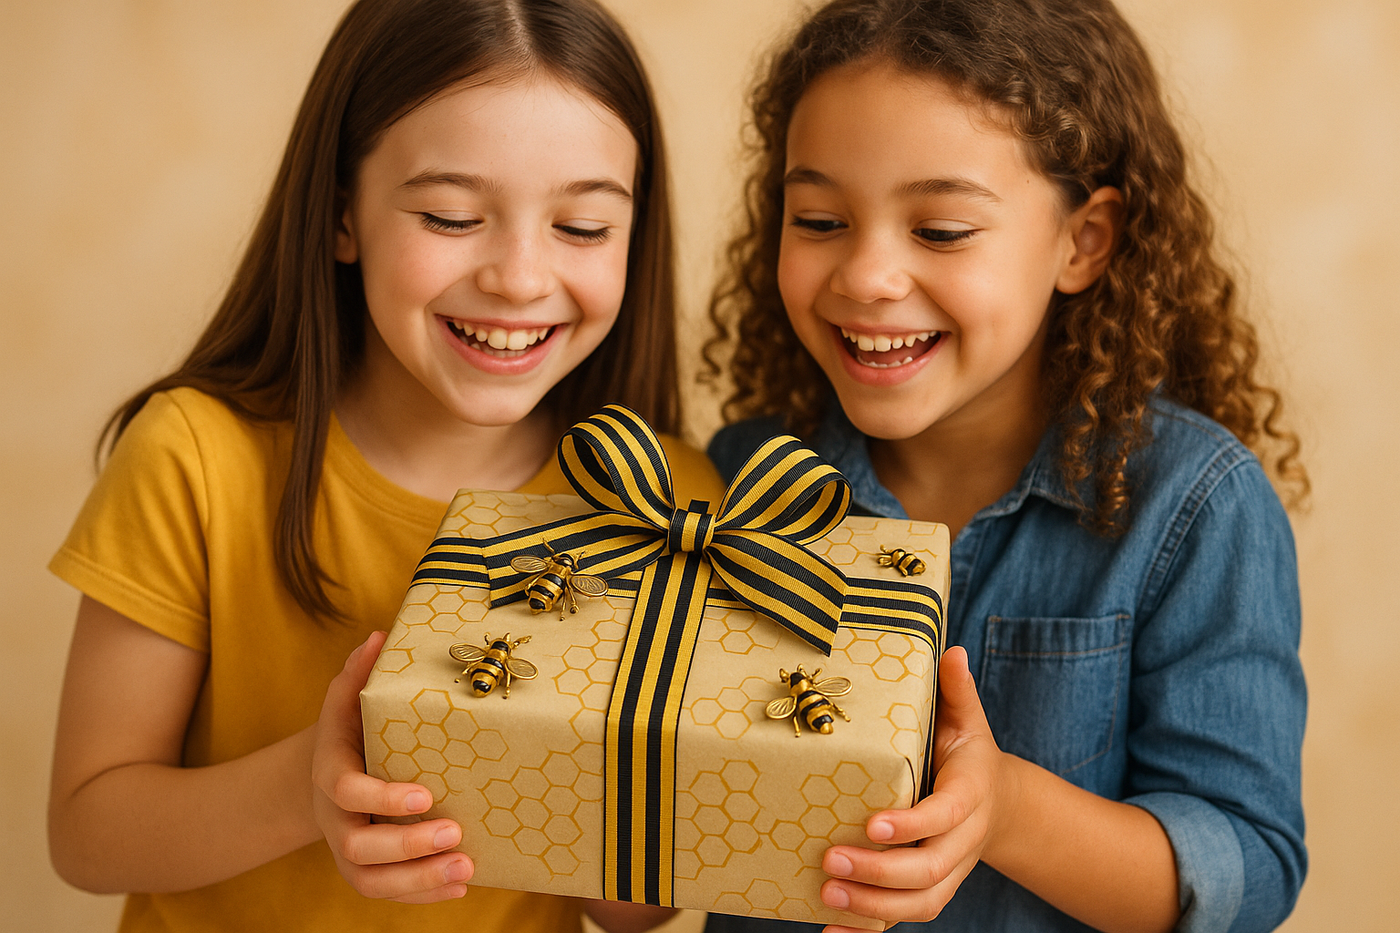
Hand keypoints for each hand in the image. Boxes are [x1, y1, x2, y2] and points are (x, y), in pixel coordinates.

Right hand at [311, 630, 474, 902]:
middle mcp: (334, 819)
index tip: (426, 795)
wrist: (327, 772)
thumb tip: (380, 635)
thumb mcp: (346, 699)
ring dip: (419, 879)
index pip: (345, 790)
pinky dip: (422, 895)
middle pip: (358, 847)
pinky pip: (387, 894)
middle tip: (455, 833)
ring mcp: (347, 850)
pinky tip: (460, 886)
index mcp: (328, 772)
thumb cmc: (350, 730)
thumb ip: (359, 671)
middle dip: (407, 846)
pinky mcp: (366, 871)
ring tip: (467, 867)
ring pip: (371, 882)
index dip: (381, 798)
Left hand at [816, 646, 1013, 929]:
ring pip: (918, 902)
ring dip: (872, 907)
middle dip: (879, 871)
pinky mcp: (928, 890)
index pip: (944, 815)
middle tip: (830, 860)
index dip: (912, 824)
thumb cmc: (967, 754)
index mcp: (970, 796)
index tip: (873, 823)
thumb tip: (952, 650)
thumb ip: (957, 691)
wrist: (998, 804)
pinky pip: (903, 919)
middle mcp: (961, 842)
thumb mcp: (967, 720)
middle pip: (927, 869)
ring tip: (826, 894)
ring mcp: (947, 872)